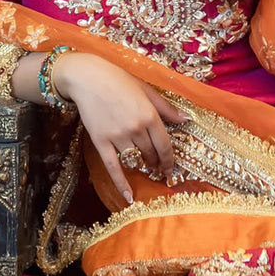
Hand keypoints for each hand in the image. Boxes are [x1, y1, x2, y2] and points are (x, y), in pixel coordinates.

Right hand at [53, 51, 187, 206]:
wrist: (88, 78)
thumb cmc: (119, 80)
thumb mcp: (146, 90)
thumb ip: (166, 108)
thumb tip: (186, 119)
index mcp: (149, 114)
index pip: (165, 145)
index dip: (169, 160)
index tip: (171, 169)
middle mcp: (136, 127)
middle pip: (151, 154)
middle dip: (155, 162)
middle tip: (156, 165)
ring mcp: (118, 136)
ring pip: (135, 160)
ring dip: (141, 166)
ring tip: (144, 167)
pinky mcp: (101, 141)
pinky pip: (113, 167)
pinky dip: (121, 184)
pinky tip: (128, 197)